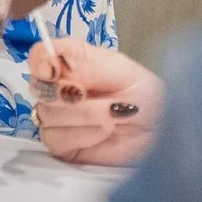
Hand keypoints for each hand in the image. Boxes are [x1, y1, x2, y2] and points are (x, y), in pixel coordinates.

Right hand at [28, 39, 161, 166]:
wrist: (162, 133)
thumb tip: (56, 66)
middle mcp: (60, 88)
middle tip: (92, 95)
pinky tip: (103, 132)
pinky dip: (83, 135)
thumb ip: (88, 67)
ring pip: (47, 114)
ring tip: (113, 116)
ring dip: (83, 114)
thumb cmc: (146, 96)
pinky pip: (56, 139)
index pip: (40, 55)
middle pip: (38, 87)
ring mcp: (59, 119)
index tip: (51, 70)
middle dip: (65, 92)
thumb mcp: (123, 72)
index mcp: (74, 62)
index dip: (40, 61)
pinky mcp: (63, 146)